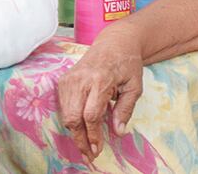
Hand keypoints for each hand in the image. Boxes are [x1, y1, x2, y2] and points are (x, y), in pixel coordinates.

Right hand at [57, 28, 143, 160]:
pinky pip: (63, 106)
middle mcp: (81, 79)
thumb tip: (118, 132)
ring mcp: (70, 79)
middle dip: (80, 139)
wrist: (115, 42)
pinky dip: (71, 120)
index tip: (97, 149)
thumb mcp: (134, 86)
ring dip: (74, 133)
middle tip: (89, 155)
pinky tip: (81, 129)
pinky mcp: (64, 79)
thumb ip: (125, 109)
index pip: (91, 115)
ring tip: (85, 146)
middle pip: (73, 117)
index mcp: (101, 80)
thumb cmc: (127, 64)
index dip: (93, 135)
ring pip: (65, 114)